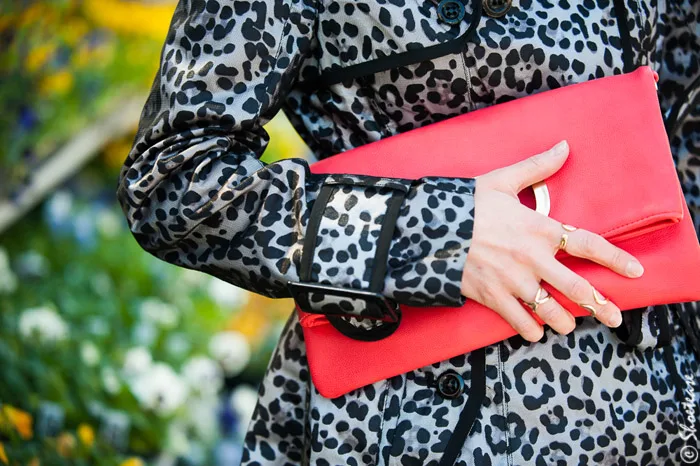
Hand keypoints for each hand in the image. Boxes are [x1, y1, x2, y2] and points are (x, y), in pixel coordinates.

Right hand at [461, 140, 643, 341]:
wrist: (427, 229)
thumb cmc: (465, 204)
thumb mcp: (501, 180)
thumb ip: (537, 167)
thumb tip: (564, 146)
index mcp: (539, 229)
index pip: (588, 245)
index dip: (616, 259)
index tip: (636, 272)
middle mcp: (533, 259)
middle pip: (578, 288)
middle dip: (601, 306)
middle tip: (615, 317)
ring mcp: (514, 281)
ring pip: (552, 311)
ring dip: (565, 322)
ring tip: (569, 325)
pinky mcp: (493, 297)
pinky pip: (521, 323)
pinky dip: (531, 330)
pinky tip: (535, 330)